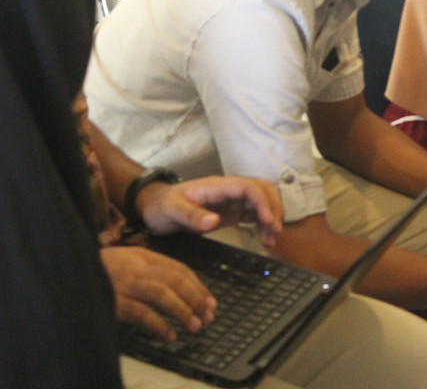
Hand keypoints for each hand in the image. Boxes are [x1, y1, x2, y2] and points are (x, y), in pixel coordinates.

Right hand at [101, 246, 215, 340]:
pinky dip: (159, 325)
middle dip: (196, 298)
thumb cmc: (98, 272)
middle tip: (208, 316)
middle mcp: (136, 266)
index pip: (178, 268)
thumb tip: (178, 290)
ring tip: (194, 326)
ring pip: (162, 293)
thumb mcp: (126, 263)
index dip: (197, 286)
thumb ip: (148, 270)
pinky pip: (143, 313)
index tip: (210, 302)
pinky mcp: (114, 300)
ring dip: (182, 311)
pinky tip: (169, 335)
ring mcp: (124, 282)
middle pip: (175, 279)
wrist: (66, 274)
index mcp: (142, 255)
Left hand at [137, 176, 283, 247]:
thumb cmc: (161, 206)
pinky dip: (264, 224)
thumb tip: (215, 221)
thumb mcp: (171, 210)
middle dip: (274, 207)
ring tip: (270, 239)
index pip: (249, 187)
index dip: (263, 202)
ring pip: (261, 201)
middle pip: (262, 190)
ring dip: (271, 217)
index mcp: (216, 186)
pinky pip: (254, 214)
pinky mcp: (230, 213)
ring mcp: (230, 201)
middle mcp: (228, 191)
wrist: (152, 207)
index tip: (269, 222)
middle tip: (274, 231)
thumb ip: (192, 215)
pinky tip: (264, 239)